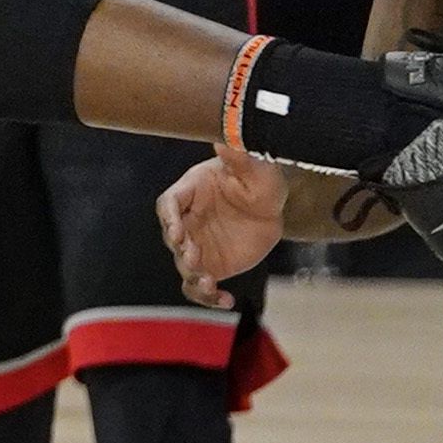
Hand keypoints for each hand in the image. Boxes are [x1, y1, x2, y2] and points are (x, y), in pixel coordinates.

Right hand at [160, 149, 288, 305]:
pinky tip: (226, 301)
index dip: (170, 218)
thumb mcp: (256, 166)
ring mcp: (198, 245)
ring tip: (208, 284)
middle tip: (195, 256)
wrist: (273, 205)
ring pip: (184, 267)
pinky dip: (209, 297)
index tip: (179, 231)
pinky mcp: (212, 265)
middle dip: (181, 249)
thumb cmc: (260, 178)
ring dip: (192, 277)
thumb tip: (225, 141)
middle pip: (173, 238)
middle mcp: (188, 221)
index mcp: (191, 192)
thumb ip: (240, 157)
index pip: (169, 204)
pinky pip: (202, 286)